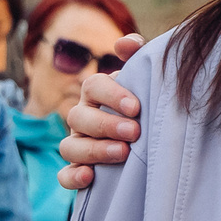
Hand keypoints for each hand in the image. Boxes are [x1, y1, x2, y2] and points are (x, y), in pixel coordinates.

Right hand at [55, 35, 145, 189]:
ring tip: (123, 153)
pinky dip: (72, 176)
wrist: (155, 138)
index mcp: (97, 93)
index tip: (136, 107)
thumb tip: (125, 43)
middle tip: (135, 132)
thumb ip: (138, 57)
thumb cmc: (148, 104)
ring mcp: (79, 144)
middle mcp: (84, 117)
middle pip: (78, 117)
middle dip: (105, 125)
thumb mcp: (147, 80)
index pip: (93, 86)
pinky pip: (65, 175)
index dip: (111, 95)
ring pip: (70, 146)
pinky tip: (90, 177)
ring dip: (94, 150)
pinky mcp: (80, 170)